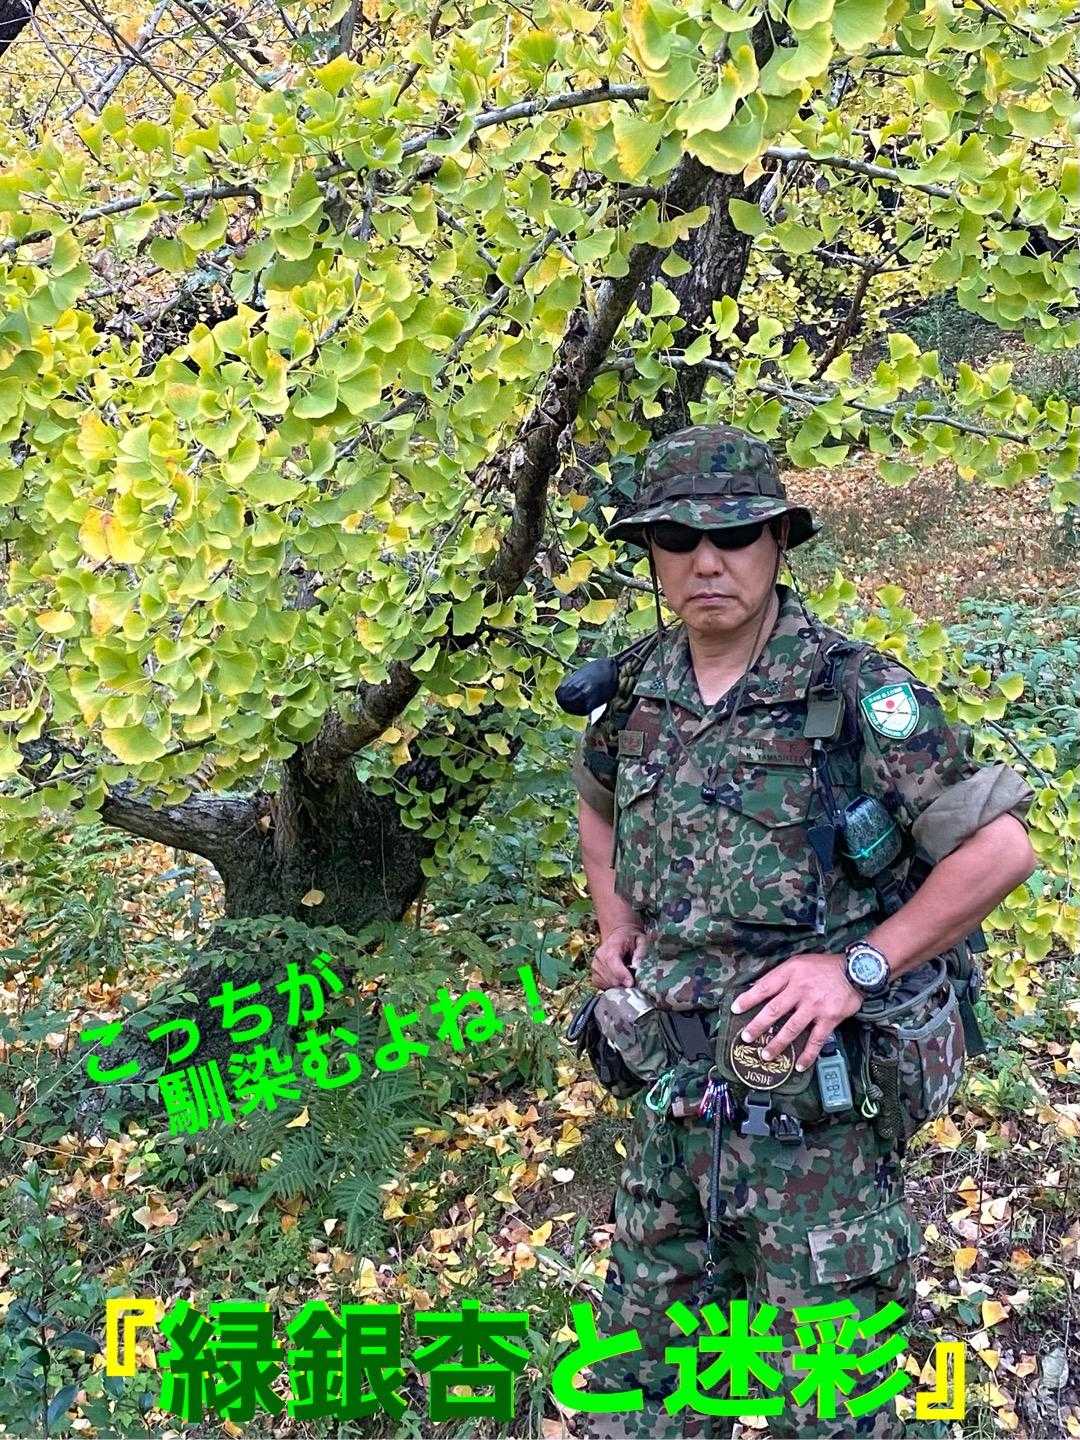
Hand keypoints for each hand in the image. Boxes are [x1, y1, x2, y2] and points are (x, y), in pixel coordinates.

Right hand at [591, 925, 647, 988]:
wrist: (618, 936)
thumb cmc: (631, 940)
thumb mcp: (641, 940)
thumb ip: (641, 952)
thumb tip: (637, 965)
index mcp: (611, 947)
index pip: (612, 962)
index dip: (621, 974)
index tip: (631, 983)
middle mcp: (599, 957)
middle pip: (610, 977)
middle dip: (623, 983)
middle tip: (634, 980)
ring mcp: (595, 966)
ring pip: (606, 984)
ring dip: (618, 985)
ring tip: (626, 978)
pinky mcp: (594, 975)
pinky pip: (601, 986)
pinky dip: (611, 987)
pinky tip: (619, 981)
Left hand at [730, 953, 862, 1071]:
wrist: (855, 970)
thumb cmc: (823, 967)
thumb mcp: (798, 963)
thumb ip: (780, 976)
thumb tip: (758, 989)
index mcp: (790, 973)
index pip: (764, 987)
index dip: (748, 998)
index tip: (734, 1009)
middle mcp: (800, 990)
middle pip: (774, 1010)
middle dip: (757, 1026)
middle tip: (746, 1038)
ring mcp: (815, 1006)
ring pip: (791, 1028)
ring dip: (777, 1044)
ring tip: (765, 1055)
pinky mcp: (829, 1018)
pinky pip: (816, 1040)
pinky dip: (807, 1055)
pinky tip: (798, 1065)